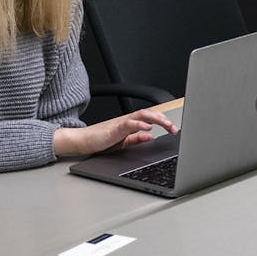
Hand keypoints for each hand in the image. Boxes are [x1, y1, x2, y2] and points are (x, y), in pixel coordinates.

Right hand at [53, 109, 177, 156]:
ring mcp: (120, 123)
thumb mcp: (123, 142)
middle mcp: (127, 120)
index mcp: (130, 124)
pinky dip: (140, 124)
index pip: (150, 117)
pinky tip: (148, 127)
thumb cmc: (100, 141)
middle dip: (164, 120)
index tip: (174, 129)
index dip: (164, 121)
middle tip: (174, 128)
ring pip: (142, 114)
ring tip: (166, 124)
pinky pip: (129, 123)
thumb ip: (137, 138)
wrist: (82, 142)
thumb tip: (151, 137)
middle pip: (149, 113)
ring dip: (156, 118)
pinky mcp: (114, 129)